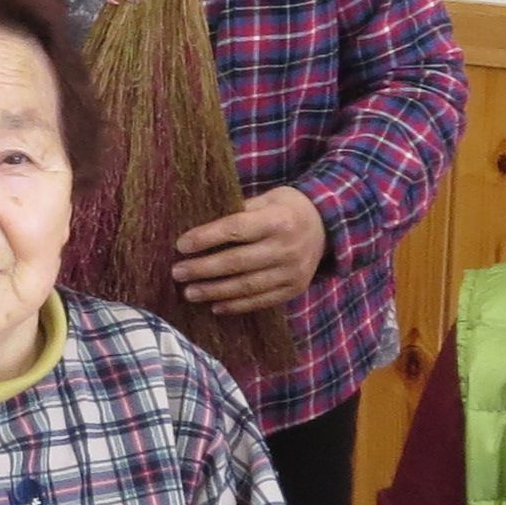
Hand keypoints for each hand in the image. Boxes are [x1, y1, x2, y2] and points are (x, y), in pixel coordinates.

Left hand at [174, 185, 324, 312]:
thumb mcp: (267, 198)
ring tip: (189, 293)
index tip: (180, 245)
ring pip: (247, 286)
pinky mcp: (295, 289)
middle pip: (237, 262)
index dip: (206, 238)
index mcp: (279, 220)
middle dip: (203, 269)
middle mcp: (287, 248)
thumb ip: (239, 211)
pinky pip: (261, 301)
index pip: (236, 230)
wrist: (328, 226)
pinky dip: (236, 305)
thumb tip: (199, 227)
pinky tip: (215, 305)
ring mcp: (293, 272)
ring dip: (214, 291)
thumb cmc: (287, 208)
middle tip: (177, 273)